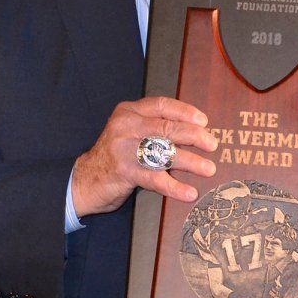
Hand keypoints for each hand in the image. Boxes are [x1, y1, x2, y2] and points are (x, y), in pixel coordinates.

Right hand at [70, 96, 215, 217]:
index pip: (161, 105)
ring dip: (190, 162)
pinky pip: (155, 179)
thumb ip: (153, 127)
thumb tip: (193, 131)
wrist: (85, 179)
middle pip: (166, 127)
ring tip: (208, 168)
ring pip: (163, 152)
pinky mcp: (124, 171)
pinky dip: (175, 186)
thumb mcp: (130, 132)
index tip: (204, 121)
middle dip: (194, 136)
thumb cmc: (115, 155)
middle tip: (212, 144)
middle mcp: (126, 126)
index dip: (185, 112)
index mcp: (129, 111)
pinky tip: (189, 192)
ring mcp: (124, 149)